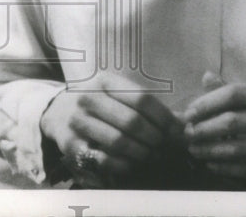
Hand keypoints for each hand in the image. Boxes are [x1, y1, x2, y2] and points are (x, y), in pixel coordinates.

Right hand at [40, 72, 183, 186]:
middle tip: (165, 148)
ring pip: (119, 142)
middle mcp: (88, 97)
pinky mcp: (71, 144)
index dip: (164, 118)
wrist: (60, 112)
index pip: (142, 99)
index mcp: (105, 80)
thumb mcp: (121, 95)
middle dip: (155, 139)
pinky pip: (104, 160)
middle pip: (132, 121)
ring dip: (142, 153)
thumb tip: (185, 125)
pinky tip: (133, 164)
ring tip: (152, 156)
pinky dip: (124, 165)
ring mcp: (77, 121)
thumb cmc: (102, 104)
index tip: (178, 132)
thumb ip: (151, 108)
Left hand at [181, 72, 245, 187]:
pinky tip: (212, 164)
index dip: (207, 103)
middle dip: (204, 129)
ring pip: (240, 148)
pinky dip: (227, 167)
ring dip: (211, 150)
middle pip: (234, 121)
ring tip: (195, 150)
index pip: (235, 94)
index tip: (189, 113)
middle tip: (187, 134)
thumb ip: (236, 90)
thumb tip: (206, 77)